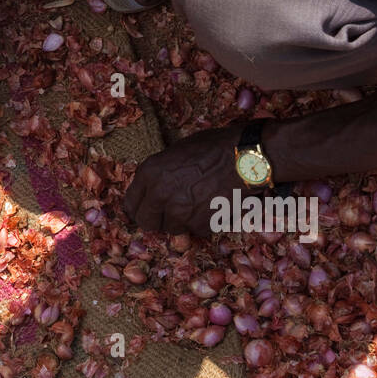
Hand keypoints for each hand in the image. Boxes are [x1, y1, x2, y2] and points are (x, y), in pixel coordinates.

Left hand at [123, 124, 248, 235]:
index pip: (131, 204)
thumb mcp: (176, 152)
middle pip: (147, 222)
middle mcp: (160, 195)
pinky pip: (194, 230)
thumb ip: (159, 173)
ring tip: (195, 203)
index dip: (139, 207)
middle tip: (168, 212)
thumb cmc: (213, 147)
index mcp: (150, 172)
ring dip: (180, 221)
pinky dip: (201, 222)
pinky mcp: (200, 225)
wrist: (246, 157)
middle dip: (156, 218)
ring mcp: (180, 212)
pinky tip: (210, 206)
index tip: (146, 209)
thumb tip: (151, 189)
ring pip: (171, 228)